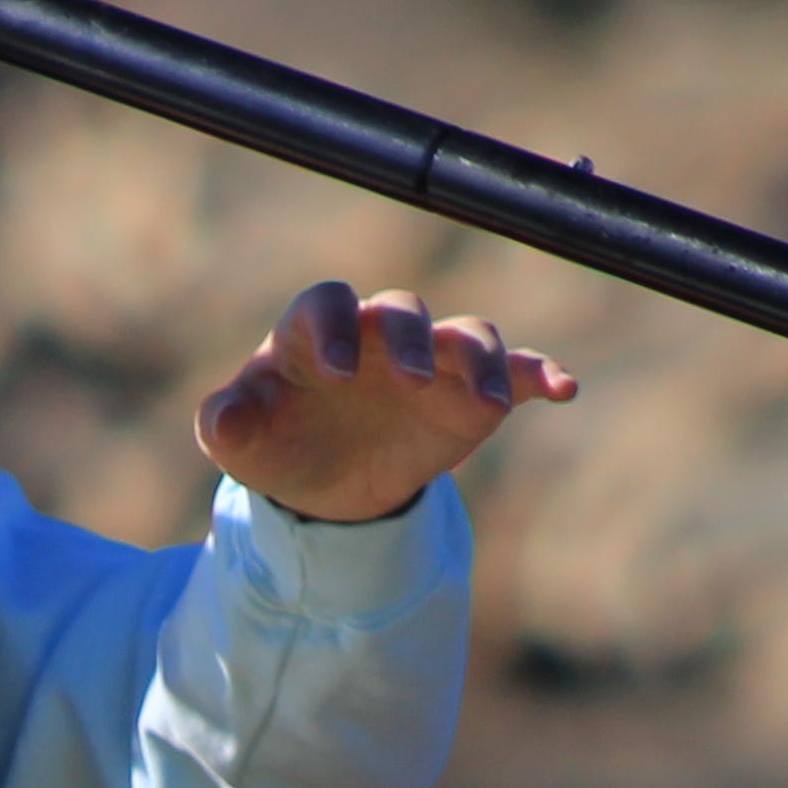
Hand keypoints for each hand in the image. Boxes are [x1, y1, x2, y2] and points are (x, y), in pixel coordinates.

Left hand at [194, 283, 578, 523]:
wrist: (325, 482)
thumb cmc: (277, 441)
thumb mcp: (240, 442)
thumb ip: (227, 425)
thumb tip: (223, 421)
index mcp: (315, 332)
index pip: (326, 304)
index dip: (331, 328)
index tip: (333, 374)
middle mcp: (379, 334)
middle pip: (401, 311)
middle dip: (408, 341)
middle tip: (409, 381)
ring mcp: (433, 360)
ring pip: (466, 334)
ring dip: (480, 359)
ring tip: (488, 400)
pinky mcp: (473, 395)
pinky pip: (515, 371)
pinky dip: (540, 373)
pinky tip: (563, 388)